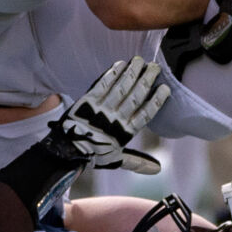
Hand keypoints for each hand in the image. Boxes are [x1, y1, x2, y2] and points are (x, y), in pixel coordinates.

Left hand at [44, 59, 169, 174]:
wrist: (67, 150)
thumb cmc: (94, 154)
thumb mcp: (116, 160)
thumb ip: (137, 162)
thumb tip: (158, 169)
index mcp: (125, 133)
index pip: (145, 114)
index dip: (156, 101)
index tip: (165, 88)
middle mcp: (115, 119)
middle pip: (135, 96)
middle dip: (146, 80)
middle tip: (155, 67)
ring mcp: (101, 109)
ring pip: (121, 87)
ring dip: (132, 73)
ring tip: (140, 61)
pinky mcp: (88, 100)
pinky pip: (102, 84)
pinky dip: (112, 73)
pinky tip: (120, 64)